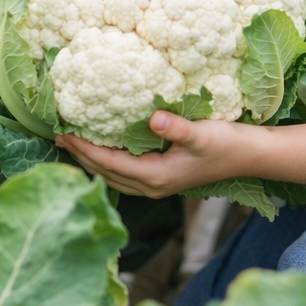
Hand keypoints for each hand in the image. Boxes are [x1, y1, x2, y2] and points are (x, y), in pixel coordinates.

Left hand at [56, 111, 242, 197]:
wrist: (249, 156)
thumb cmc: (226, 144)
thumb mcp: (201, 133)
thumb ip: (176, 127)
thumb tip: (152, 118)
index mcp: (156, 177)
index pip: (108, 164)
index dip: (83, 149)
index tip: (62, 133)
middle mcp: (151, 186)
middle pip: (104, 174)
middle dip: (79, 156)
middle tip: (56, 136)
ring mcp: (156, 185)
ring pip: (112, 176)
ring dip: (90, 161)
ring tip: (71, 144)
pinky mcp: (162, 178)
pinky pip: (124, 173)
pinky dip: (107, 162)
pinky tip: (102, 148)